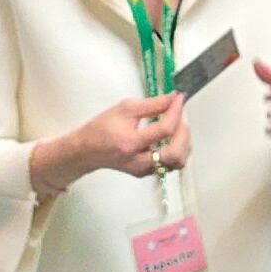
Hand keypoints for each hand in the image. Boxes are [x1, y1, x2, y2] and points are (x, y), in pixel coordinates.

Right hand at [46, 94, 183, 190]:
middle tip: (178, 116)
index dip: (176, 112)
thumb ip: (152, 104)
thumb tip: (174, 98)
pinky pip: (171, 163)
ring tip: (175, 126)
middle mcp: (139, 161)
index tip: (179, 98)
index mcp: (131, 142)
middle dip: (183, 132)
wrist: (87, 151)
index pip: (165, 130)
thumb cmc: (102, 128)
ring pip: (177, 162)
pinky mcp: (147, 173)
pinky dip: (176, 148)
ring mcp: (144, 170)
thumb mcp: (124, 109)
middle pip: (176, 154)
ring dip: (183, 142)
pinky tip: (169, 137)